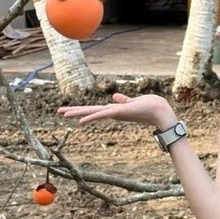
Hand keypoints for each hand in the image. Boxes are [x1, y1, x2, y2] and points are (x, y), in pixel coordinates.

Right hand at [57, 93, 175, 129]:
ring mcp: (115, 113)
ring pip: (93, 113)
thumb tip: (114, 96)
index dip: (82, 110)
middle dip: (74, 112)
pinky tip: (80, 121)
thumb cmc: (150, 107)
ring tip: (63, 114)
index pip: (95, 109)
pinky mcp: (119, 113)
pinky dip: (92, 117)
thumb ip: (123, 100)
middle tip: (58, 112)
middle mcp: (113, 113)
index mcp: (115, 110)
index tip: (69, 111)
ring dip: (78, 113)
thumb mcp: (134, 102)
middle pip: (90, 111)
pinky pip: (102, 115)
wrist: (161, 112)